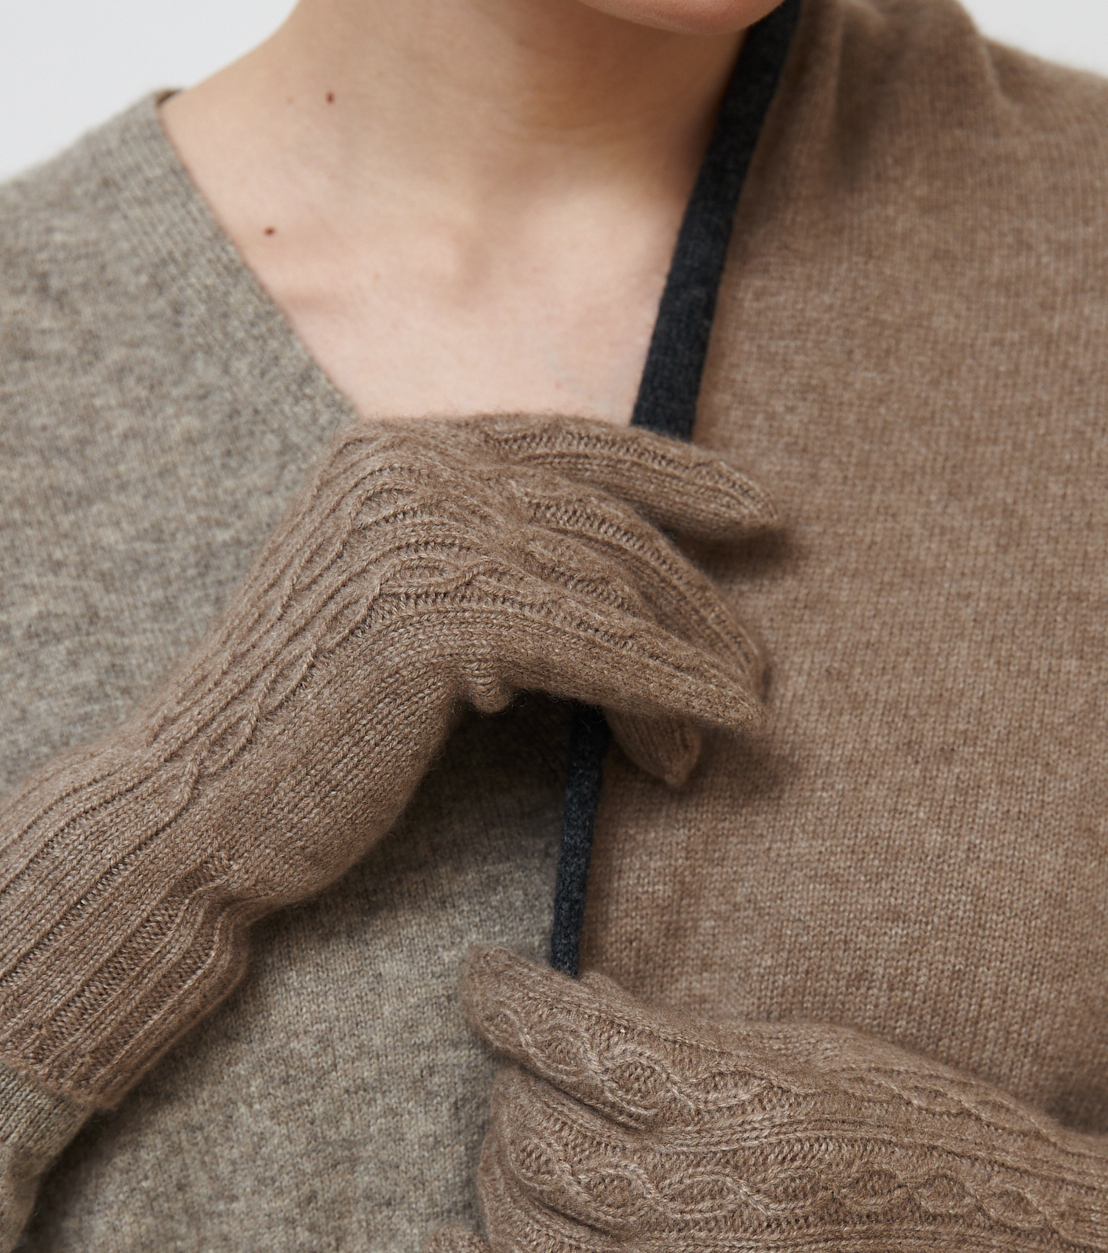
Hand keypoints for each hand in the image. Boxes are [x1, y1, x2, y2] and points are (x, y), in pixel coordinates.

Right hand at [0, 415, 773, 1107]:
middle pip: (603, 520)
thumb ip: (488, 571)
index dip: (680, 473)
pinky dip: (670, 690)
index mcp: (396, 455)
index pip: (571, 443)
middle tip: (755, 668)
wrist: (195, 809)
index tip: (766, 510)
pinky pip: (594, 646)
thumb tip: (630, 598)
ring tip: (741, 718)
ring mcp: (415, 537)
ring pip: (608, 583)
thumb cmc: (308, 735)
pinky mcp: (431, 620)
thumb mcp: (402, 618)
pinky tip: (721, 725)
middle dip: (696, 598)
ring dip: (692, 657)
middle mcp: (406, 471)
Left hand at [427, 947, 1107, 1252]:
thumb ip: (689, 1036)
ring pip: (536, 1242)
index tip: (482, 980)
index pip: (581, 1040)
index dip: (508, 1002)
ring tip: (503, 1150)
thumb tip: (579, 998)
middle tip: (520, 1069)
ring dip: (495, 1183)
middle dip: (509, 1089)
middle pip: (544, 1140)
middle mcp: (721, 1203)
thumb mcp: (819, 1055)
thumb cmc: (932, 1139)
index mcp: (755, 1101)